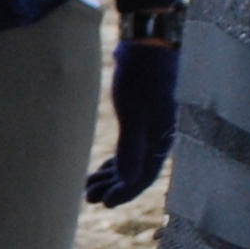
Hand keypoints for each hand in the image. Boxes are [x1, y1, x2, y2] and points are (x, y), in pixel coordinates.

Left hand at [87, 35, 178, 207]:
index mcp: (161, 139)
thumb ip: (131, 148)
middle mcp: (158, 138)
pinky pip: (127, 149)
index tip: (105, 204)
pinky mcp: (139, 118)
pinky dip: (113, 162)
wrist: (147, 45)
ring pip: (130, 162)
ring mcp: (149, 128)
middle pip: (136, 173)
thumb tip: (129, 180)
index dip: (125, 192)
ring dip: (110, 177)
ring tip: (88, 187)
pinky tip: (98, 170)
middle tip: (89, 197)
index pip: (144, 176)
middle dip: (113, 187)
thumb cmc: (141, 78)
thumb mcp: (133, 114)